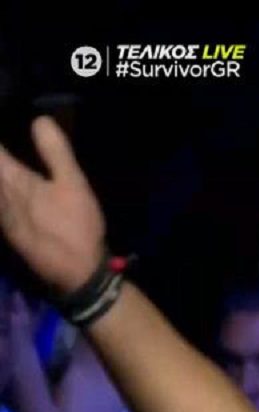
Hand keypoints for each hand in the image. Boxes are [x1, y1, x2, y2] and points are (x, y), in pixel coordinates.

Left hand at [0, 117, 106, 294]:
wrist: (75, 273)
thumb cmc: (77, 226)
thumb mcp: (74, 185)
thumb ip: (55, 152)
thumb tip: (39, 119)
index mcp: (11, 180)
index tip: (4, 117)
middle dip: (0, 158)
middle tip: (5, 151)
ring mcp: (0, 216)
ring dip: (0, 174)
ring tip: (7, 166)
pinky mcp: (6, 230)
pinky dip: (3, 193)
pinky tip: (10, 191)